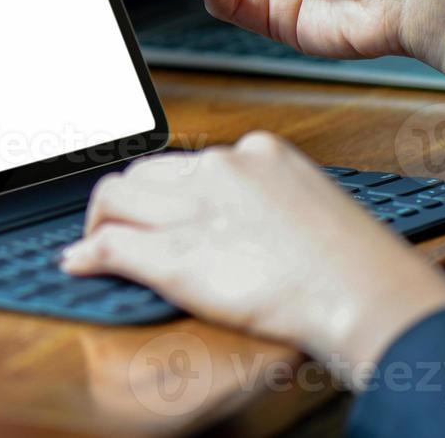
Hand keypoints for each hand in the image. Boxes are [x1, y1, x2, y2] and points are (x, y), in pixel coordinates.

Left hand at [61, 134, 444, 387]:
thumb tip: (231, 220)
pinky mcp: (176, 253)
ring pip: (117, 197)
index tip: (157, 209)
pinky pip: (113, 245)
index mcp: (257, 152)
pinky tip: (80, 262)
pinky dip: (89, 253)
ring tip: (97, 244)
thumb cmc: (353, 266)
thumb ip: (267, 199)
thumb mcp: (309, 206)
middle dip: (125, 201)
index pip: (187, 162)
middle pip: (144, 173)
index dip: (163, 190)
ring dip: (100, 221)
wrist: (364, 294)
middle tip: (116, 230)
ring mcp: (195, 208)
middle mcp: (220, 168)